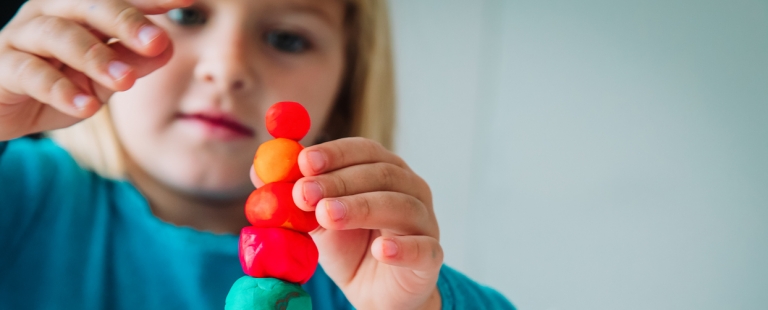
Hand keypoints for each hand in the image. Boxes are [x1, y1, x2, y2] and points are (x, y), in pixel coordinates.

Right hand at [0, 0, 188, 139]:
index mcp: (80, 11)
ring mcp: (23, 37)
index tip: (187, 0)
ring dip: (96, 57)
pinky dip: (61, 90)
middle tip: (157, 40)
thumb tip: (168, 48)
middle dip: (125, 20)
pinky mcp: (3, 67)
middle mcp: (50, 14)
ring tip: (126, 82)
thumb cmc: (61, 83)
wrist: (5, 110)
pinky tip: (87, 107)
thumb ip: (133, 62)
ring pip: (58, 35)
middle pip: (87, 5)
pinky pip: (31, 73)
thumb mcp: (105, 79)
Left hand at [293, 137, 442, 309]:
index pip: (364, 150)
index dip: (335, 153)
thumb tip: (258, 170)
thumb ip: (293, 194)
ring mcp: (424, 222)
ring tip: (327, 215)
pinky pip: (423, 249)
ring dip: (361, 207)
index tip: (304, 161)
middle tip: (305, 193)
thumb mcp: (315, 218)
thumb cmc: (350, 247)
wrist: (374, 293)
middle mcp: (410, 189)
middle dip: (339, 181)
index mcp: (384, 171)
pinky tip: (382, 249)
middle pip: (382, 174)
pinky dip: (403, 248)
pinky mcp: (430, 258)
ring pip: (400, 206)